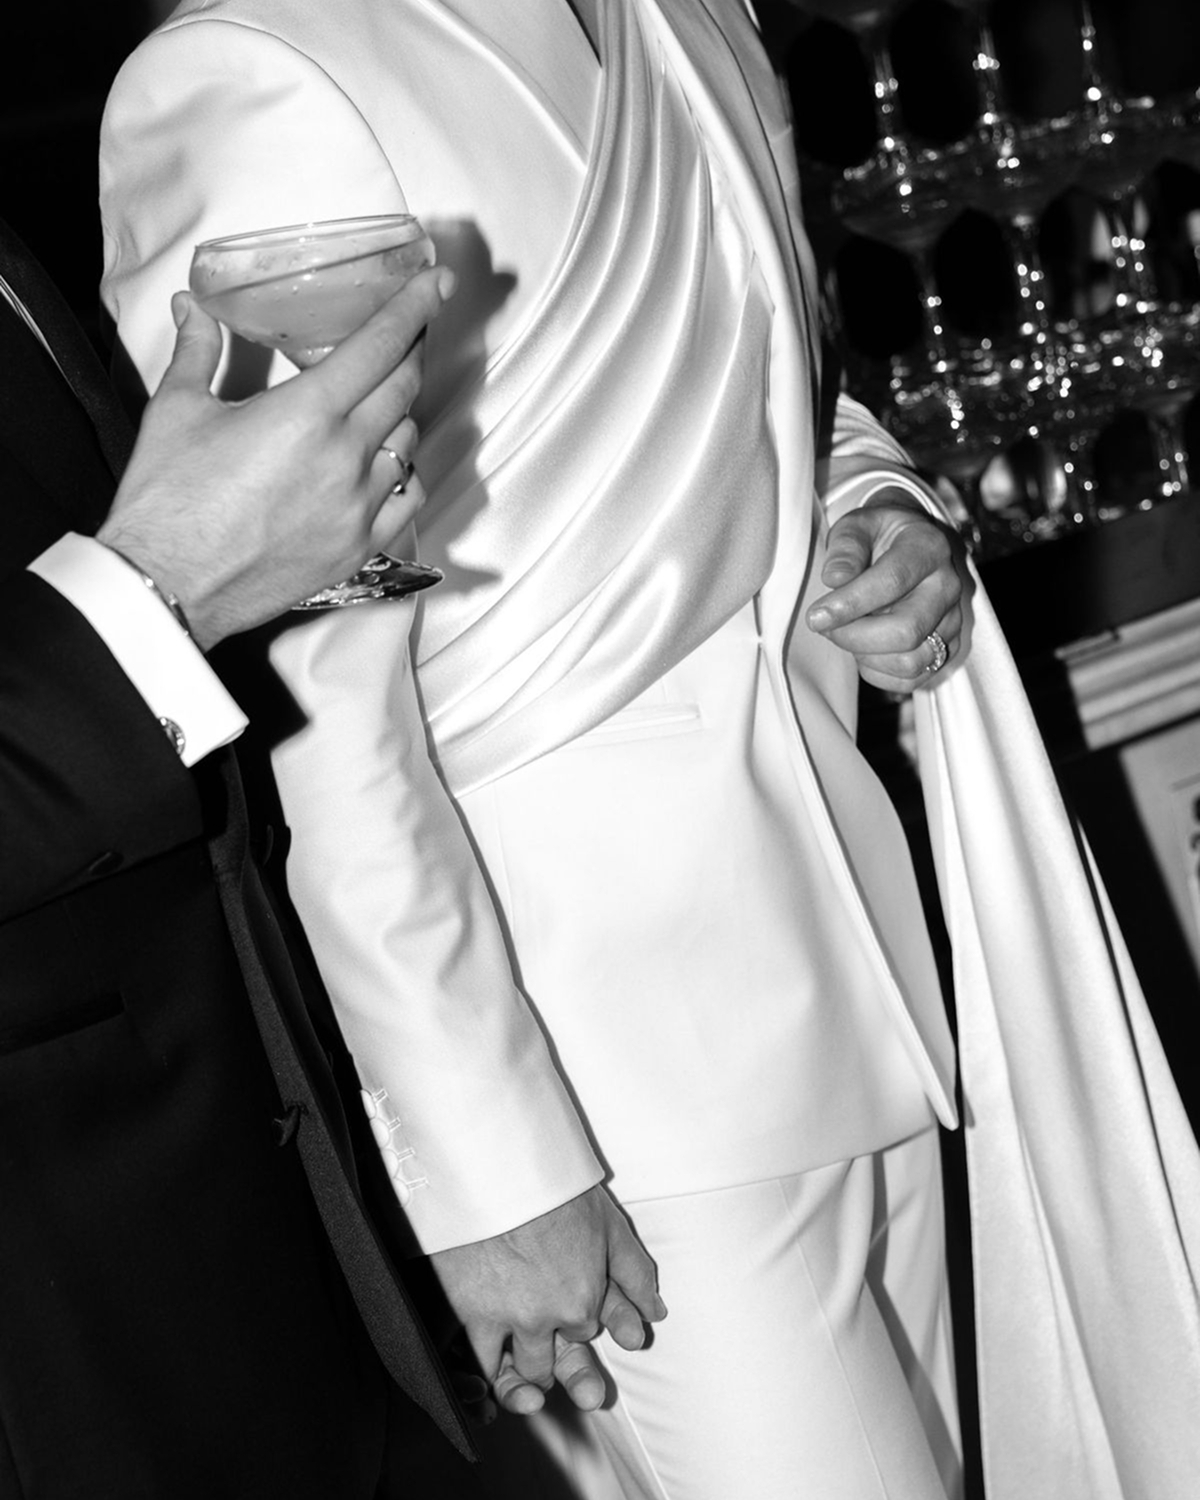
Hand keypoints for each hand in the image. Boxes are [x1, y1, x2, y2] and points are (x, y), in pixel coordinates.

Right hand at [97, 266, 454, 648]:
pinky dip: (404, 473)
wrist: (168, 586)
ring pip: (408, 441)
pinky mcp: (359, 547)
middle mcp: (346, 456)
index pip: (380, 344)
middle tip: (407, 332)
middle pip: (403, 387)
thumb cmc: (168, 501)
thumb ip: (196, 351)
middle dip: (410, 351)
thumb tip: (191, 308)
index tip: (436, 281)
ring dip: (400, 412)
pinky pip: (407, 499)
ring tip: (379, 399)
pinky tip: (385, 463)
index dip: (414, 307)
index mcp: (308, 413)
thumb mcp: (178, 410)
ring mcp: (359, 506)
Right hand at [429, 1185, 665, 1416]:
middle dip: (550, 1357)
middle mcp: (544, 1320)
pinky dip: (482, 1370)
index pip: (584, 1331)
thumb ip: (635, 1275)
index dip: (575, 1314)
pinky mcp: (464, 1311)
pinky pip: (475, 1364)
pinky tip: (486, 1359)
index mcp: (581, 1301)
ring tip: (514, 1351)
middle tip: (538, 1336)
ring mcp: (502, 1318)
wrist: (498, 1164)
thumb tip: (655, 1314)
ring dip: (518, 1368)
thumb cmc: (555, 1187)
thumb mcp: (609, 1225)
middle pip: (548, 1363)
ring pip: (514, 1370)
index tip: (564, 1298)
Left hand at [804, 491, 968, 692]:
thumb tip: (835, 579)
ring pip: (911, 661)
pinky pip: (911, 679)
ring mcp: (951, 620)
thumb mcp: (856, 526)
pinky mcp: (945, 648)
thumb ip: (845, 548)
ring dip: (866, 656)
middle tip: (824, 626)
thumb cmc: (876, 536)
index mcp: (927, 547)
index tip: (816, 616)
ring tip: (845, 633)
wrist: (906, 546)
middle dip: (854, 636)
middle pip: (906, 630)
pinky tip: (862, 650)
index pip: (892, 582)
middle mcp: (947, 586)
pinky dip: (878, 673)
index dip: (850, 604)